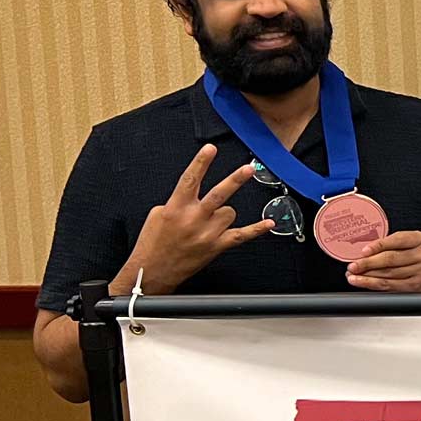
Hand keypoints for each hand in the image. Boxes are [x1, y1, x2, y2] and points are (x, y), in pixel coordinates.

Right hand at [123, 144, 265, 292]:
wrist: (152, 271)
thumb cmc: (153, 243)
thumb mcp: (157, 215)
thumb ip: (178, 202)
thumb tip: (193, 196)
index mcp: (176, 207)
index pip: (191, 179)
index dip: (201, 162)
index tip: (210, 149)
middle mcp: (194, 218)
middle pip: (219, 194)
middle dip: (235, 179)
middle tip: (248, 168)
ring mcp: (207, 233)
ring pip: (230, 212)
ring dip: (224, 214)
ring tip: (209, 222)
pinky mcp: (216, 246)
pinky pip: (242, 235)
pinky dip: (256, 229)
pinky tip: (269, 223)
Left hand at [347, 230, 420, 291]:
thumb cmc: (414, 257)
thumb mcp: (407, 245)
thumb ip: (390, 245)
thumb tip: (362, 252)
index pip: (397, 240)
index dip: (378, 245)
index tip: (363, 251)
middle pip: (391, 259)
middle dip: (368, 263)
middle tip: (353, 265)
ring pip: (388, 274)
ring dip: (367, 275)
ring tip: (352, 275)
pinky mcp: (415, 286)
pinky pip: (390, 285)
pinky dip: (373, 284)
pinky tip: (362, 282)